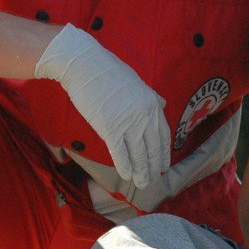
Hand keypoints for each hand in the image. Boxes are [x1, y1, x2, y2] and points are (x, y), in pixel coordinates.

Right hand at [33, 25, 168, 187]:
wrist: (84, 65)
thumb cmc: (107, 72)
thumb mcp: (137, 82)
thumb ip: (151, 96)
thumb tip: (162, 104)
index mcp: (152, 104)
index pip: (163, 135)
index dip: (163, 153)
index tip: (163, 165)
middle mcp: (145, 115)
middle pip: (152, 148)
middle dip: (154, 167)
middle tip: (153, 180)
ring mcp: (128, 122)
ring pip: (139, 154)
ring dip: (141, 172)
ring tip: (142, 183)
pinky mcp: (110, 128)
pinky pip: (120, 153)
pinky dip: (125, 166)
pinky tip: (127, 176)